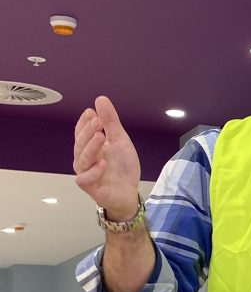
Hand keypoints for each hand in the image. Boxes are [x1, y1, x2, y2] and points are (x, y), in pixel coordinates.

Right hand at [74, 96, 141, 219]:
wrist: (129, 192)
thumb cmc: (121, 167)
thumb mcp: (120, 140)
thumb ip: (111, 122)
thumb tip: (100, 99)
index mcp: (90, 146)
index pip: (81, 132)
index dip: (84, 122)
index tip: (91, 112)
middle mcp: (84, 158)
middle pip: (81, 143)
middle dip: (88, 131)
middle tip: (98, 121)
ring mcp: (86, 173)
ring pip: (82, 159)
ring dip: (91, 147)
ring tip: (101, 136)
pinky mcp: (90, 187)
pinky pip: (85, 179)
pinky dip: (93, 171)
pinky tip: (103, 163)